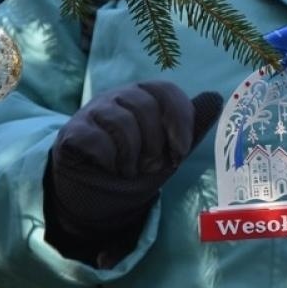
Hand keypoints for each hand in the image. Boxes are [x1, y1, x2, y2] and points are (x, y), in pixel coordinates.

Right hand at [48, 81, 222, 241]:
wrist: (95, 197)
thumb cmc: (135, 169)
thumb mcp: (168, 151)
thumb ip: (190, 127)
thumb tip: (215, 98)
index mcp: (143, 97)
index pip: (166, 90)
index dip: (179, 118)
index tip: (181, 150)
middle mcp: (117, 98)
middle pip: (144, 105)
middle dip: (155, 143)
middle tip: (151, 167)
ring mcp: (91, 112)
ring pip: (121, 122)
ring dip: (132, 156)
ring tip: (129, 171)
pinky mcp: (71, 132)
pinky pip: (97, 139)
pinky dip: (110, 161)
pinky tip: (109, 169)